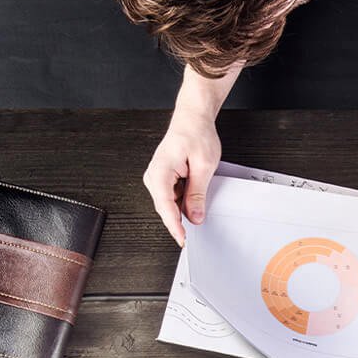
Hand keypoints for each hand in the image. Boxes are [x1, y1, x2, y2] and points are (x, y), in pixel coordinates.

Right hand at [143, 107, 220, 245]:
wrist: (192, 119)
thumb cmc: (196, 134)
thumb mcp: (204, 166)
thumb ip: (198, 193)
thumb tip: (195, 216)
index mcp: (160, 170)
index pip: (165, 205)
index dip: (174, 225)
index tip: (183, 239)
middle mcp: (154, 175)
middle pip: (165, 207)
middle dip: (179, 221)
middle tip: (194, 235)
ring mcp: (157, 177)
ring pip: (169, 204)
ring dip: (183, 209)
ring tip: (198, 206)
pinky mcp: (163, 179)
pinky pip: (172, 197)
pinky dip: (183, 202)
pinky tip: (193, 200)